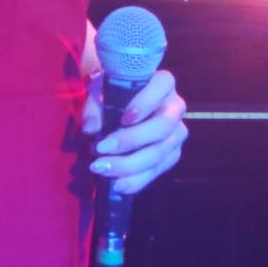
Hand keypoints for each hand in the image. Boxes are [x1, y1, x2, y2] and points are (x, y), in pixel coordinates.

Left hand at [81, 69, 186, 194]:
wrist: (121, 105)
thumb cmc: (113, 92)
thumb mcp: (100, 92)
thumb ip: (95, 107)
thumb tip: (91, 129)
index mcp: (163, 83)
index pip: (163, 85)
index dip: (146, 102)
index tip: (123, 118)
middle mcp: (175, 107)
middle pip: (162, 126)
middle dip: (132, 141)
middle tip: (101, 150)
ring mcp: (177, 133)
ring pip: (160, 153)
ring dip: (130, 165)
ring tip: (102, 170)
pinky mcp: (172, 155)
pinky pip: (158, 171)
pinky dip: (137, 180)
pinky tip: (117, 184)